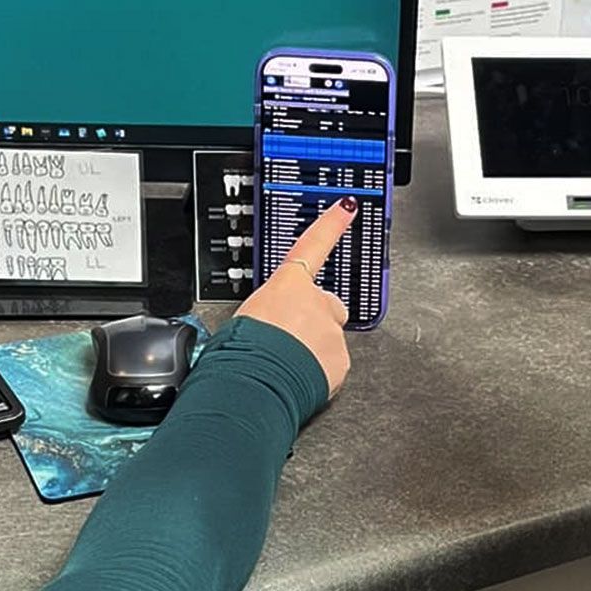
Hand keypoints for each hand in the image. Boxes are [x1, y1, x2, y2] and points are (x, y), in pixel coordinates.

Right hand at [234, 197, 354, 396]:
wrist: (253, 384)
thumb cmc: (242, 350)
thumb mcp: (246, 316)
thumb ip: (269, 311)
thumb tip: (270, 322)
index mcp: (289, 285)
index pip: (314, 244)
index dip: (333, 224)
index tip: (348, 207)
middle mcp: (316, 302)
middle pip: (326, 305)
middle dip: (315, 320)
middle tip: (291, 341)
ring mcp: (332, 331)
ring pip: (329, 339)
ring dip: (313, 350)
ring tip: (289, 365)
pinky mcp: (341, 359)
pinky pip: (333, 365)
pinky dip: (320, 371)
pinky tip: (301, 377)